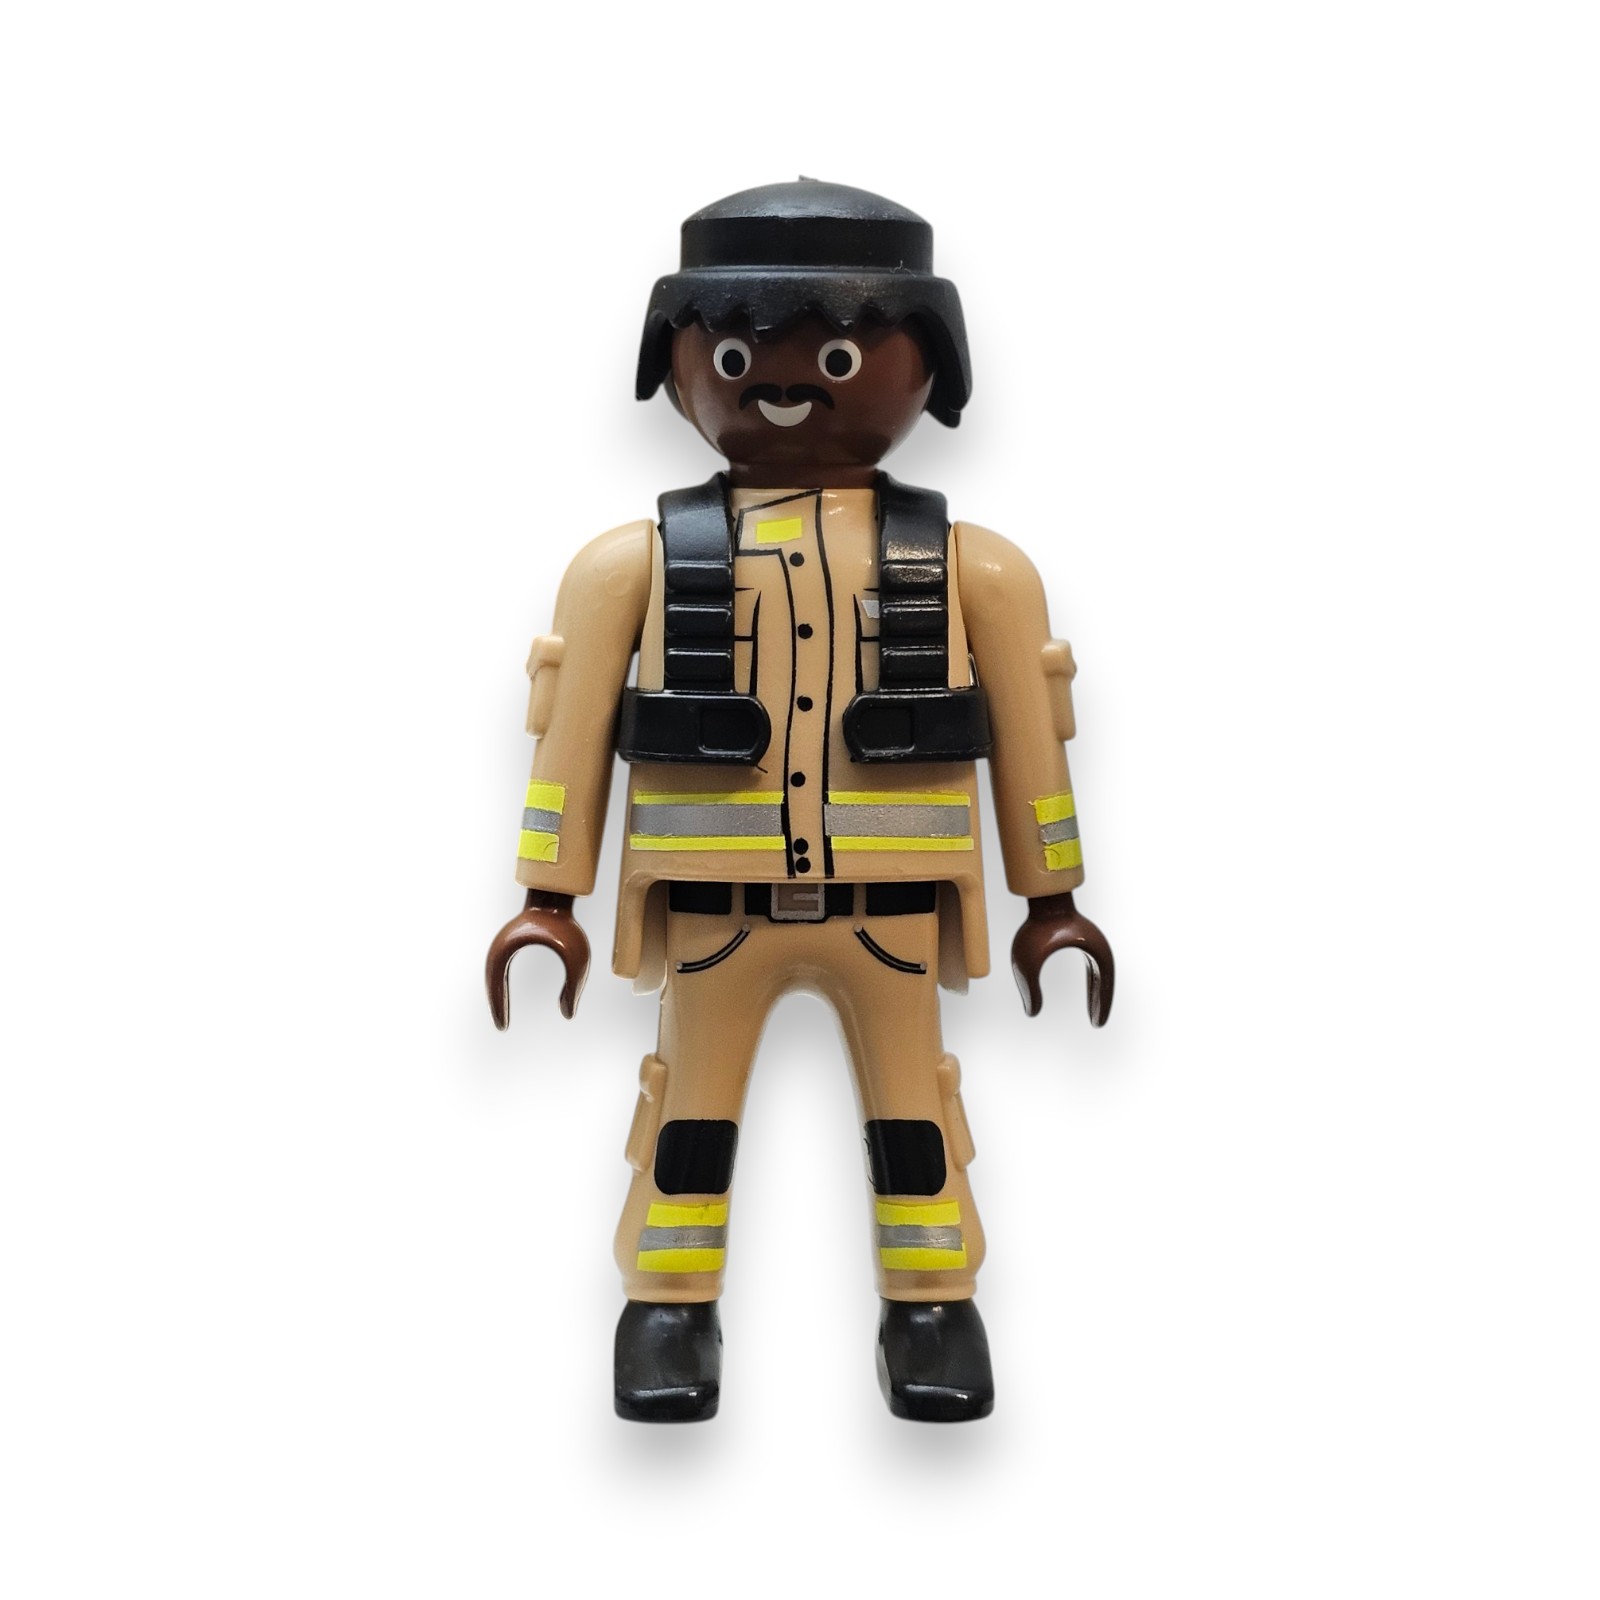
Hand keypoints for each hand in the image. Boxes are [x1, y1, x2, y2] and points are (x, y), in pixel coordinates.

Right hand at [486, 890, 590, 1027]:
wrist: (556, 895)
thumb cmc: (566, 924)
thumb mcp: (576, 958)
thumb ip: (574, 987)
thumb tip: (568, 1014)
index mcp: (506, 950)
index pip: (495, 985)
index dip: (499, 1007)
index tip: (503, 1027)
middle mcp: (499, 947)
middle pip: (491, 983)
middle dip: (496, 1005)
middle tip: (502, 1027)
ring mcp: (504, 943)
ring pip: (494, 977)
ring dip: (498, 996)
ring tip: (502, 1019)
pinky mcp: (511, 943)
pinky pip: (501, 970)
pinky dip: (501, 986)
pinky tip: (507, 1000)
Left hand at [1010, 891, 1113, 1026]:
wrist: (1041, 898)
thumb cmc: (1035, 927)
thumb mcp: (1027, 961)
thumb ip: (1029, 988)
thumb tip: (1032, 1013)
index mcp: (1094, 952)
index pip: (1103, 986)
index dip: (1100, 1006)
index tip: (1097, 1024)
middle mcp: (1097, 948)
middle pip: (1104, 983)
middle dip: (1101, 1004)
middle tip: (1097, 1024)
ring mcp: (1091, 943)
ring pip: (1100, 977)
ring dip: (1098, 995)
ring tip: (1096, 1015)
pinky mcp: (1083, 940)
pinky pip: (1093, 969)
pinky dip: (1094, 984)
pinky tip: (1091, 995)